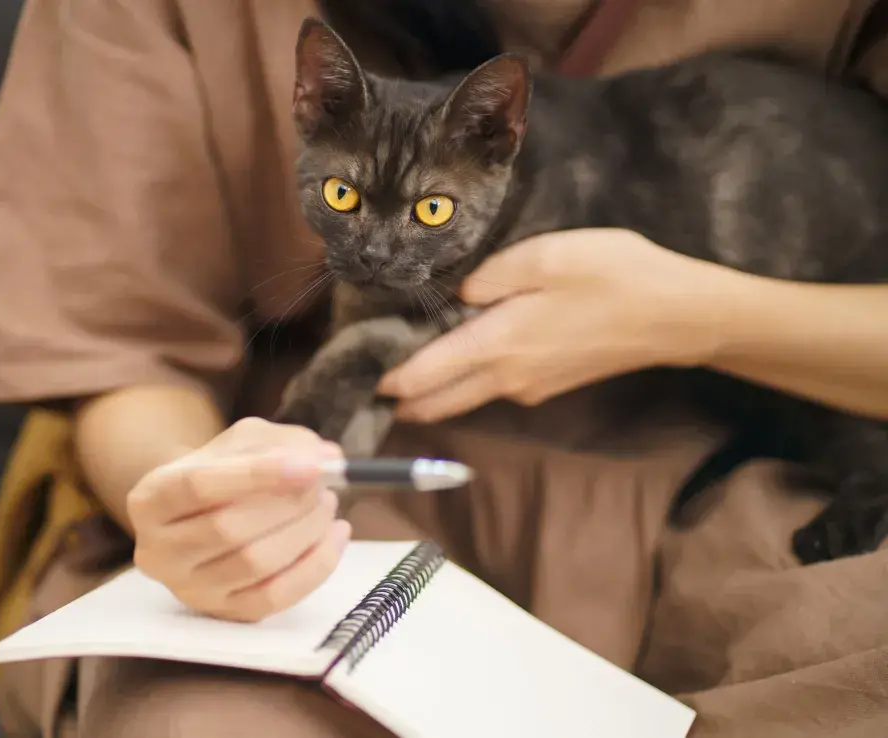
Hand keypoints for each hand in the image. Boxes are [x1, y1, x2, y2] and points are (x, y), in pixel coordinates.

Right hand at [127, 417, 351, 621]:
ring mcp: (188, 589)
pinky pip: (276, 597)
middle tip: (322, 485)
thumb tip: (327, 458)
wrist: (198, 519)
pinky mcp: (222, 614)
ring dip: (306, 531)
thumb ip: (281, 443)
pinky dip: (316, 565)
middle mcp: (158, 551)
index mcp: (150, 499)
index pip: (199, 486)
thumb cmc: (221, 474)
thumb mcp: (240, 442)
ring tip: (327, 505)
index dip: (259, 475)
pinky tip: (335, 535)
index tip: (312, 467)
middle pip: (229, 528)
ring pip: (255, 564)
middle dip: (289, 504)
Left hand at [379, 228, 736, 421]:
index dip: (381, 378)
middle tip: (361, 379)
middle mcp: (505, 378)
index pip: (420, 376)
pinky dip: (460, 381)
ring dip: (427, 392)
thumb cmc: (615, 278)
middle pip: (433, 401)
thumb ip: (488, 277)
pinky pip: (489, 388)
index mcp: (496, 345)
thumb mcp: (546, 257)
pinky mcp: (546, 386)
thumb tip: (453, 296)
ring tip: (395, 371)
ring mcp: (527, 388)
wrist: (678, 318)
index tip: (349, 372)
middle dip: (395, 396)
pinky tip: (454, 356)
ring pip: (461, 399)